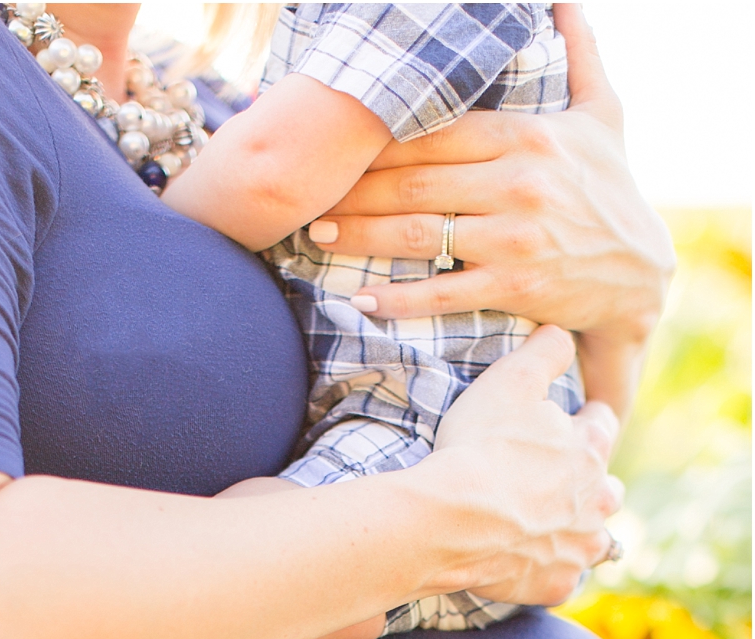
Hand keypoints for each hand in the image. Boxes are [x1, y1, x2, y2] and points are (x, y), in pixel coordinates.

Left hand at [305, 6, 672, 406]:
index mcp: (531, 136)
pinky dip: (397, 297)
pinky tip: (359, 297)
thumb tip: (563, 1)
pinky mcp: (515, 286)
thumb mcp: (605, 114)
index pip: (437, 133)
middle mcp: (522, 183)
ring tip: (317, 233)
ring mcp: (517, 237)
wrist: (641, 273)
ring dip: (359, 235)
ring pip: (418, 233)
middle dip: (355, 189)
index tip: (335, 148)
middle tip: (309, 194)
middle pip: (415, 183)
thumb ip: (580, 55)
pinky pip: (442, 292)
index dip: (378, 143)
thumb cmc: (611, 187)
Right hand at [424, 324, 622, 605]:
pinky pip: (560, 580)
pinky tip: (524, 565)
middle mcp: (597, 499)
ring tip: (543, 530)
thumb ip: (543, 352)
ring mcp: (579, 546)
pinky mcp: (555, 584)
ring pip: (593, 540)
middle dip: (586, 485)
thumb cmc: (477, 449)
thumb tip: (561, 332)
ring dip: (575, 533)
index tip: (562, 425)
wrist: (447, 520)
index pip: (600, 425)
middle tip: (550, 484)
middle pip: (606, 490)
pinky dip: (547, 573)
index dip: (579, 422)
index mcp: (590, 447)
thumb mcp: (507, 382)